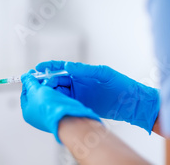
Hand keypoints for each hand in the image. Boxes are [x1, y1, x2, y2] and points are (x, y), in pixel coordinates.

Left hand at [20, 70, 100, 142]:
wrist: (67, 117)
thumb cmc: (48, 105)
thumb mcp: (35, 90)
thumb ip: (29, 82)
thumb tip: (24, 76)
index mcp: (27, 112)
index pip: (25, 94)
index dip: (27, 82)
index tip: (31, 73)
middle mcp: (37, 115)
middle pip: (37, 95)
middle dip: (40, 83)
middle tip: (43, 73)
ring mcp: (49, 114)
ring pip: (47, 96)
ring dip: (49, 85)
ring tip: (52, 77)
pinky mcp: (60, 111)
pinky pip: (56, 99)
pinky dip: (57, 91)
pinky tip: (59, 84)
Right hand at [36, 61, 159, 132]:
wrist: (131, 104)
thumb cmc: (120, 85)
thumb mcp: (103, 74)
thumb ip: (84, 70)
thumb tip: (67, 65)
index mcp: (81, 72)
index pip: (60, 68)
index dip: (48, 67)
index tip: (38, 68)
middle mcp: (76, 82)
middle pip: (55, 80)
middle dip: (45, 80)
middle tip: (38, 84)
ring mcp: (76, 94)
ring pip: (57, 91)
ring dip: (48, 91)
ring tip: (41, 93)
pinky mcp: (77, 104)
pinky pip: (63, 101)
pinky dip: (55, 101)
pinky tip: (49, 102)